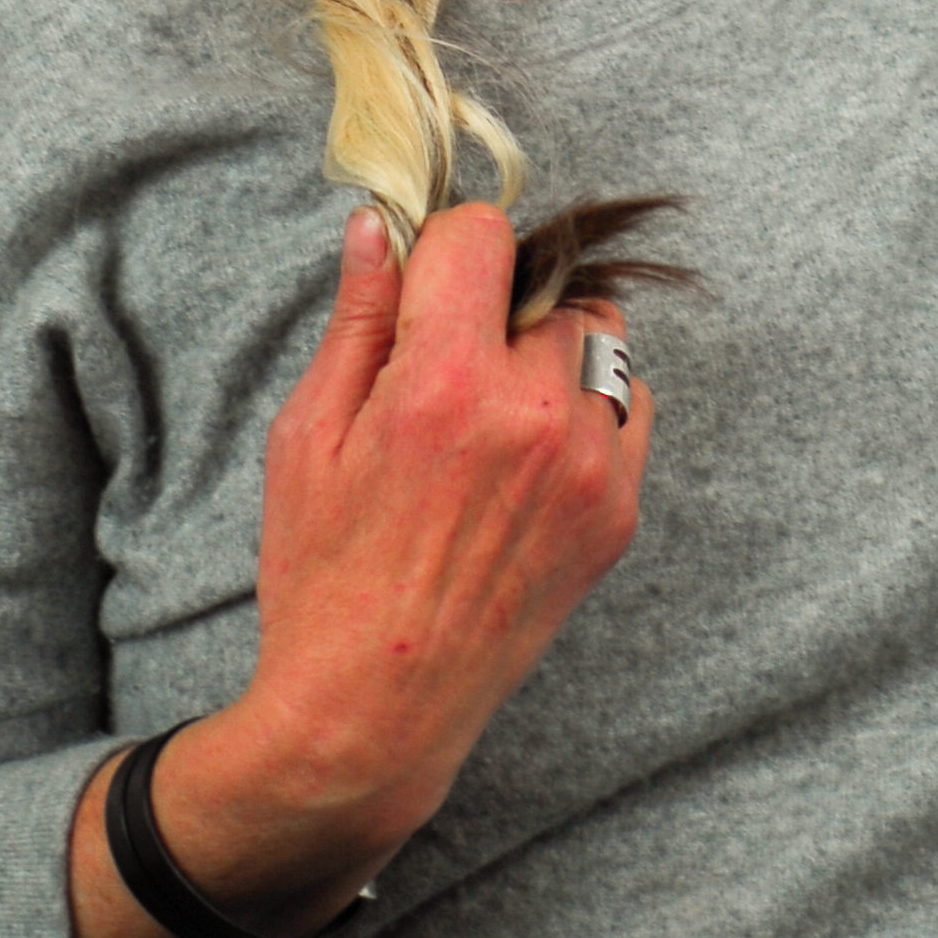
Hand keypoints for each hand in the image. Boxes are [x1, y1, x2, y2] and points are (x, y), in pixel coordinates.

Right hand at [240, 200, 651, 838]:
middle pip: (548, 283)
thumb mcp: (308, 435)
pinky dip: (588, 405)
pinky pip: (629, 404)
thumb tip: (380, 226)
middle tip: (451, 357)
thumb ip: (359, 318)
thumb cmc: (323, 574)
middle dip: (498, 302)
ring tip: (493, 408)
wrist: (376, 710)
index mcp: (447, 384)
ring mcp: (590, 469)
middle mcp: (536, 417)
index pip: (484, 234)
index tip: (423, 291)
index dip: (444, 251)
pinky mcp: (617, 513)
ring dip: (551, 348)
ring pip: (600, 337)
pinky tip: (529, 451)